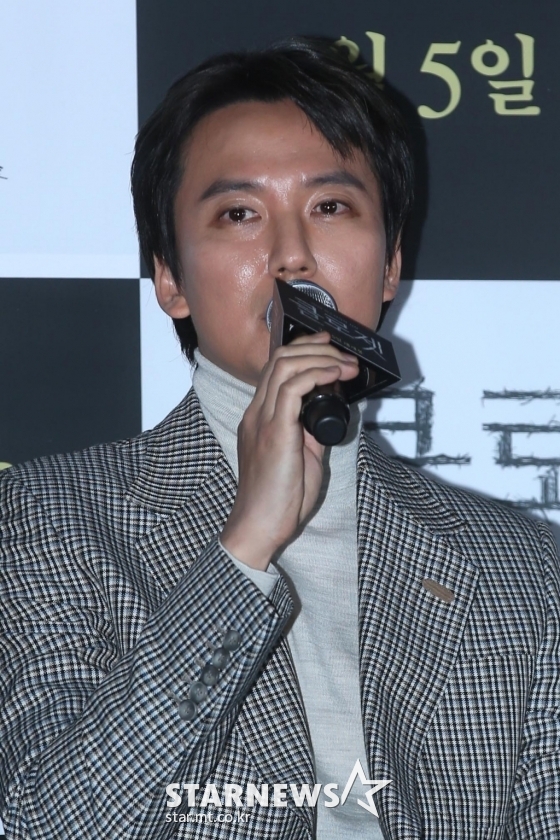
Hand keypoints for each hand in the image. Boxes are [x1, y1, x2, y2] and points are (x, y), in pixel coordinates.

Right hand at [220, 332, 358, 569]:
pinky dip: (317, 375)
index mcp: (259, 418)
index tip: (329, 346)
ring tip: (346, 365)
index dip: (303, 350)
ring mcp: (262, 421)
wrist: (259, 526)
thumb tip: (327, 414)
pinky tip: (335, 376)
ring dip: (321, 358)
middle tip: (345, 354)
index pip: (276, 369)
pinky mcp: (274, 432)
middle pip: (280, 359)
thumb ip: (308, 432)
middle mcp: (256, 414)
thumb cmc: (278, 500)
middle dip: (316, 348)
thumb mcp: (300, 458)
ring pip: (285, 367)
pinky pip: (292, 389)